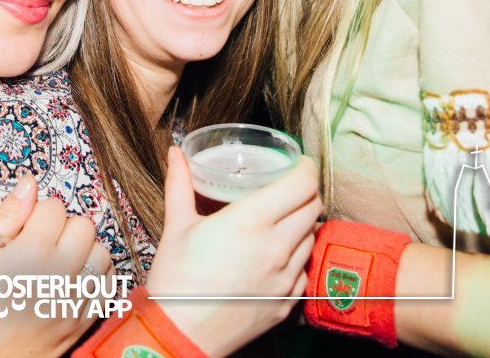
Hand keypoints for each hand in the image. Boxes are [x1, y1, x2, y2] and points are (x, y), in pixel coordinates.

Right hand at [0, 176, 113, 357]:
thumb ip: (7, 216)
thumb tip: (29, 183)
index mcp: (32, 252)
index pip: (54, 207)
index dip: (37, 214)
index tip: (24, 229)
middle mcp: (61, 274)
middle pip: (84, 225)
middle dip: (63, 228)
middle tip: (40, 244)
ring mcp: (75, 300)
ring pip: (102, 253)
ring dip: (84, 251)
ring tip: (58, 262)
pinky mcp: (82, 321)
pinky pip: (107, 286)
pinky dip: (95, 278)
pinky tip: (72, 281)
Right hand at [147, 147, 320, 356]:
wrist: (180, 335)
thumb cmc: (176, 281)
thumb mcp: (176, 226)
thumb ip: (180, 184)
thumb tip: (176, 153)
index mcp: (251, 221)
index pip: (303, 183)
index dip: (305, 167)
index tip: (297, 163)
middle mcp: (276, 247)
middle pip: (313, 206)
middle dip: (305, 191)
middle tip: (289, 187)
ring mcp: (286, 277)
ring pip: (312, 237)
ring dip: (303, 223)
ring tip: (282, 220)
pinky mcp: (288, 302)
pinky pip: (304, 269)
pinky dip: (297, 256)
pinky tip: (277, 255)